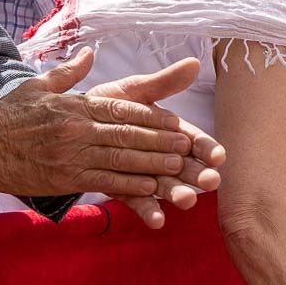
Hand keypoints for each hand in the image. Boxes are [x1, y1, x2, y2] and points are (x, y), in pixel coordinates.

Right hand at [0, 49, 223, 228]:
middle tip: (188, 147)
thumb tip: (89, 52)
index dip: (152, 117)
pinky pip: (104, 181)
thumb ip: (69, 72)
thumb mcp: (40, 86)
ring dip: (153, 164)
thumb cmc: (11, 115)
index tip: (176, 122)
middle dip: (161, 141)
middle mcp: (78, 129)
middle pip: (128, 134)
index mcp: (76, 105)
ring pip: (121, 159)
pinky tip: (150, 188)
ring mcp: (73, 155)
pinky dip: (129, 185)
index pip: (122, 109)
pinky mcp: (66, 178)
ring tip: (178, 167)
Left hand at [86, 64, 224, 228]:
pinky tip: (157, 221)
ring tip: (186, 200)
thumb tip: (195, 63)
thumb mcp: (135, 90)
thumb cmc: (106, 104)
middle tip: (211, 181)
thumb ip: (164, 82)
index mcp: (167, 130)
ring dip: (177, 193)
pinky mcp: (125, 190)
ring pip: (164, 185)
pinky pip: (137, 202)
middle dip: (198, 174)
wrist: (68, 124)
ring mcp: (144, 174)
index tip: (218, 156)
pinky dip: (148, 211)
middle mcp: (160, 155)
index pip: (192, 140)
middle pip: (184, 166)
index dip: (205, 147)